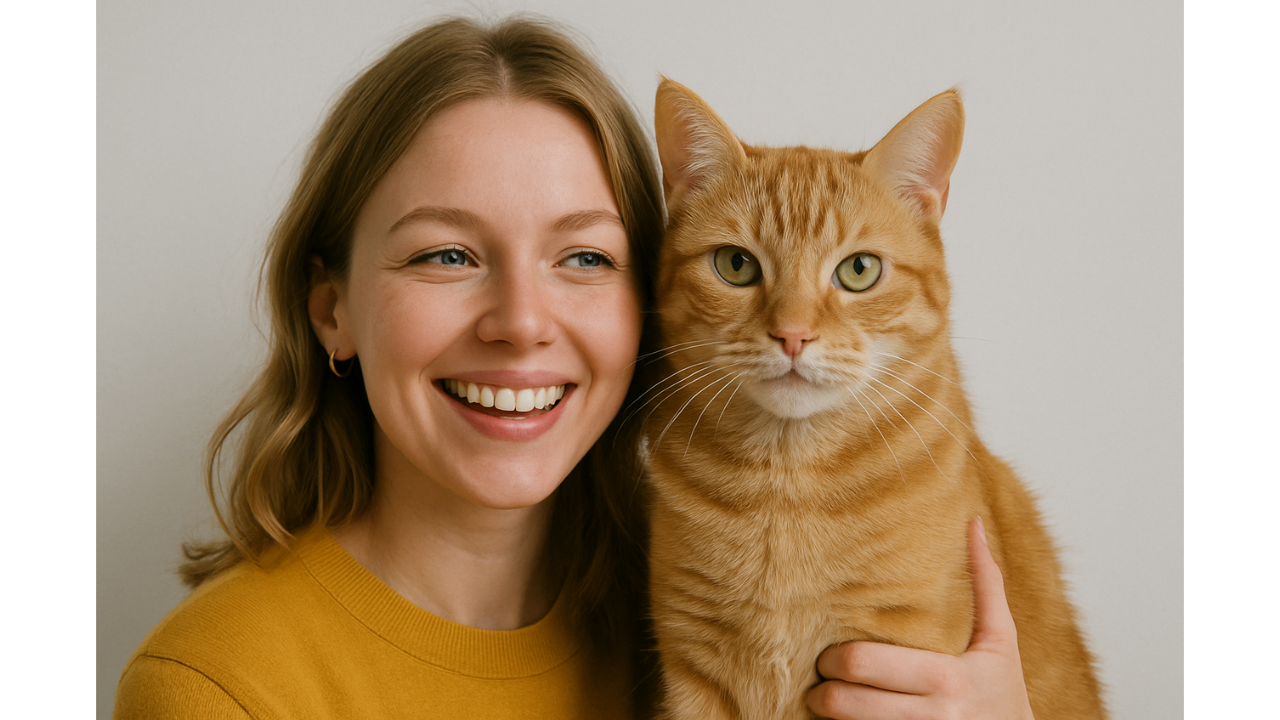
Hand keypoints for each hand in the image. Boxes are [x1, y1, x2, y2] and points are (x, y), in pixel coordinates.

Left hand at [806, 517, 1034, 719]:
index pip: (863, 663)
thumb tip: (973, 523)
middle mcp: (932, 716)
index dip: (833, 660)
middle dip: (822, 692)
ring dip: (830, 718)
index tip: (829, 656)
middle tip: (820, 682)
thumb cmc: (1004, 696)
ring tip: (829, 704)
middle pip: (844, 700)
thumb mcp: (1001, 643)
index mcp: (947, 678)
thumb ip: (986, 585)